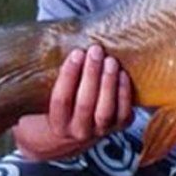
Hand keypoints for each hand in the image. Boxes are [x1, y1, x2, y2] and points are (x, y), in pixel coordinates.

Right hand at [13, 44, 132, 160]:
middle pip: (85, 104)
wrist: (74, 132)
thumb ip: (55, 77)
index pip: (61, 100)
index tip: (76, 53)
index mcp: (57, 124)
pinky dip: (124, 93)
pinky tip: (122, 74)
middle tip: (95, 50)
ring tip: (110, 61)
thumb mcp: (51, 95)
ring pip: (105, 111)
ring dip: (108, 83)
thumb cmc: (62, 103)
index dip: (69, 75)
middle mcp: (78, 131)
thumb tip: (62, 43)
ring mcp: (100, 131)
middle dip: (91, 74)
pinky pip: (124, 113)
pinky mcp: (119, 127)